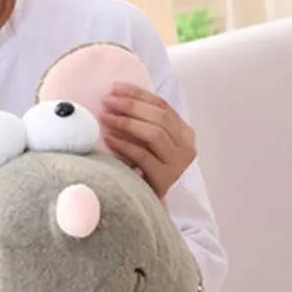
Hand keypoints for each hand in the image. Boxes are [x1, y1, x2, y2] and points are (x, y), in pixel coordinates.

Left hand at [100, 83, 196, 199]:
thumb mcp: (148, 142)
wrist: (149, 203)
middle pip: (159, 117)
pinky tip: (108, 138)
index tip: (115, 87)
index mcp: (185, 133)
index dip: (138, 94)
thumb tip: (114, 95)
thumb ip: (142, 121)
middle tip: (107, 101)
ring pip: (154, 134)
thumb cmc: (144, 168)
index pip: (162, 106)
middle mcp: (186, 146)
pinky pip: (143, 155)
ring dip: (127, 122)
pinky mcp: (166, 178)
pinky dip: (124, 145)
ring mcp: (178, 163)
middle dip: (130, 106)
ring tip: (105, 117)